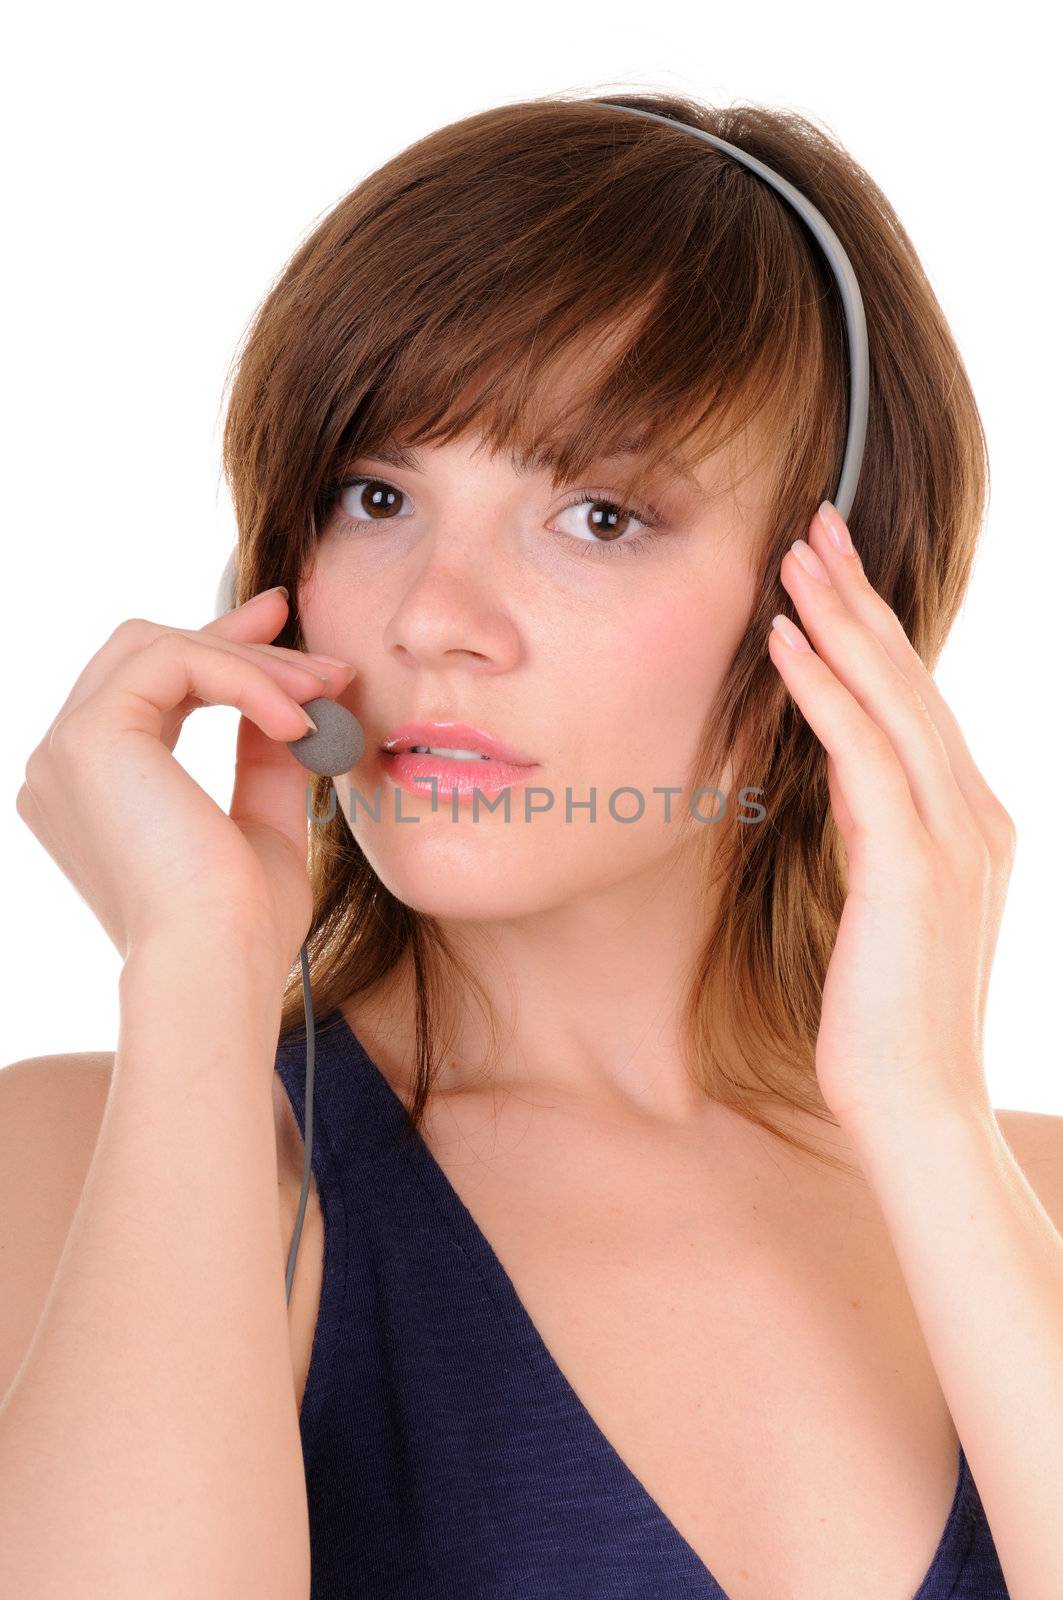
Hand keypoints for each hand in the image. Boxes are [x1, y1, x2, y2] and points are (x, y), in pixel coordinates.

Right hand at [16, 588, 356, 973]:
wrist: (214, 967)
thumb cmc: (240, 928)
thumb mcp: (261, 825)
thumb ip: (262, 760)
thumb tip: (289, 701)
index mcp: (90, 792)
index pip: (147, 689)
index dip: (217, 649)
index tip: (283, 632)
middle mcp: (62, 767)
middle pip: (144, 653)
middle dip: (236, 639)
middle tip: (318, 655)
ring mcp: (64, 750)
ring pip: (160, 647)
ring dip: (253, 662)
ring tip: (324, 694)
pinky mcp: (89, 737)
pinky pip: (174, 661)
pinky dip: (244, 678)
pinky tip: (297, 720)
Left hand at [766, 501, 1015, 1134]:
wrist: (918, 1105)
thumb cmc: (887, 1016)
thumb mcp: (886, 904)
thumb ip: (878, 834)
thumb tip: (845, 779)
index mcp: (974, 822)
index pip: (919, 704)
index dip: (875, 631)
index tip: (834, 570)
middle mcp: (978, 814)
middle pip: (914, 680)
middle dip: (862, 597)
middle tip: (815, 523)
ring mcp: (956, 836)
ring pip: (895, 701)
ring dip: (842, 620)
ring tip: (795, 555)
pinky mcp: (915, 865)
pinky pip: (865, 756)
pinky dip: (824, 691)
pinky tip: (787, 642)